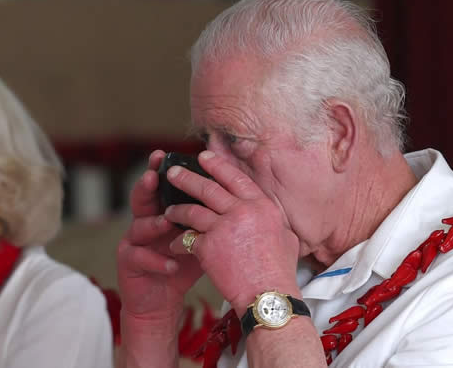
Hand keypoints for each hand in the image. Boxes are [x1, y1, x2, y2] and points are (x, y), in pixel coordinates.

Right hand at [117, 150, 203, 321]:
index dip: (160, 170)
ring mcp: (133, 242)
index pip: (160, 187)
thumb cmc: (183, 266)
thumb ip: (208, 217)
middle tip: (154, 175)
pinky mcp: (128, 263)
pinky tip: (172, 265)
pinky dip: (157, 261)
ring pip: (138, 226)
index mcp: (161, 212)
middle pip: (142, 199)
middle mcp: (144, 222)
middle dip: (146, 186)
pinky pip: (140, 258)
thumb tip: (236, 195)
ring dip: (153, 223)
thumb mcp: (199, 238)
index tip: (164, 154)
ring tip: (166, 221)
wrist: (161, 300)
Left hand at [163, 151, 300, 314]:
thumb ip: (270, 217)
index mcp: (262, 206)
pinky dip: (180, 241)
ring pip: (192, 210)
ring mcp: (224, 227)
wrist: (268, 297)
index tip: (203, 156)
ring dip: (177, 209)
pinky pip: (187, 238)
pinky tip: (175, 244)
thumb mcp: (285, 235)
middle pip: (208, 188)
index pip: (235, 177)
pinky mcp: (208, 246)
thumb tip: (262, 209)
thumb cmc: (279, 271)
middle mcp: (242, 211)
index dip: (217, 165)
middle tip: (173, 171)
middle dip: (187, 178)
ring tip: (167, 209)